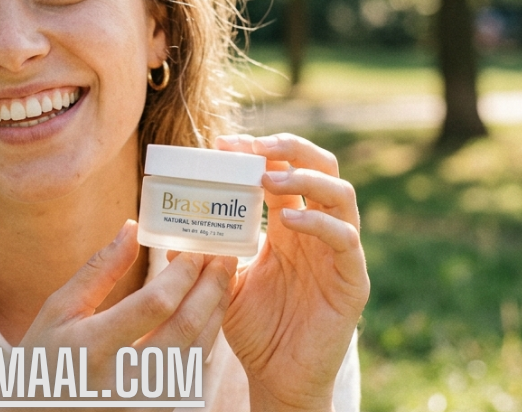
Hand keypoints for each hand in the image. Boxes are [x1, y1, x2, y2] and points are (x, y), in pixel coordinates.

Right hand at [14, 220, 235, 407]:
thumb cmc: (46, 354)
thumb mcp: (60, 307)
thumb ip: (100, 269)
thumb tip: (132, 228)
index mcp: (92, 347)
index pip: (154, 305)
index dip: (182, 274)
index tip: (193, 249)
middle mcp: (122, 380)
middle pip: (184, 327)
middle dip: (210, 287)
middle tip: (223, 256)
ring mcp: (143, 402)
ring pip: (196, 350)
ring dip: (215, 311)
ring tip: (222, 278)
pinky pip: (191, 369)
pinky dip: (205, 336)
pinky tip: (208, 310)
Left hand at [215, 134, 368, 411]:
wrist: (278, 377)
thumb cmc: (254, 328)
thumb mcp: (221, 285)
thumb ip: (204, 258)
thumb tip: (168, 238)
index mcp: (288, 225)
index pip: (282, 171)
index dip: (258, 152)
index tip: (223, 144)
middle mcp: (317, 231)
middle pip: (321, 167)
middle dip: (289, 148)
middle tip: (254, 145)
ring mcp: (339, 253)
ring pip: (340, 194)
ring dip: (305, 177)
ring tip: (268, 178)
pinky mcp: (352, 280)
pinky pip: (345, 239)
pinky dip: (320, 223)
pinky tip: (289, 219)